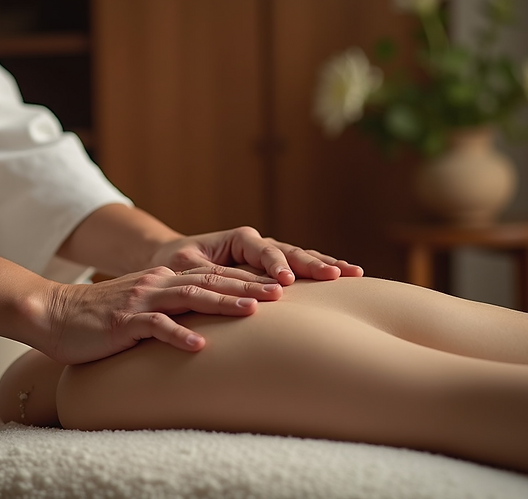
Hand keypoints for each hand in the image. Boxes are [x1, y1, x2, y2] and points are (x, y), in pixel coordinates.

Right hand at [44, 265, 282, 363]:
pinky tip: (200, 346)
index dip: (247, 279)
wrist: (54, 314)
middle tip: (282, 292)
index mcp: (165, 280)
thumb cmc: (101, 319)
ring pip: (190, 298)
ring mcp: (142, 301)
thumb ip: (171, 311)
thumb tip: (206, 327)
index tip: (280, 285)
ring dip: (224, 302)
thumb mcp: (142, 309)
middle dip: (248, 285)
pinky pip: (156, 328)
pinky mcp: (124, 323)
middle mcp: (158, 284)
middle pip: (210, 281)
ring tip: (253, 310)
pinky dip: (179, 336)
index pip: (214, 276)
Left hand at [149, 226, 363, 284]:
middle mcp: (258, 243)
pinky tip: (346, 276)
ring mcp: (269, 255)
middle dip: (313, 263)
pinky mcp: (273, 268)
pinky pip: (300, 268)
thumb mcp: (185, 268)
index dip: (275, 265)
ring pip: (301, 257)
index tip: (286, 282)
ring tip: (354, 272)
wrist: (173, 262)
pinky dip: (321, 271)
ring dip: (326, 264)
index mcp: (238, 238)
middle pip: (290, 251)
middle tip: (336, 275)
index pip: (262, 250)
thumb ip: (206, 275)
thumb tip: (226, 288)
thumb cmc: (174, 265)